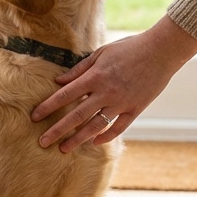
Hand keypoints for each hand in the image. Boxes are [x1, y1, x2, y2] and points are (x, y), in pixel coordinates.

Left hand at [31, 17, 196, 151]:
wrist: (161, 51)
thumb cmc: (129, 48)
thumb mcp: (101, 53)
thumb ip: (79, 69)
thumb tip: (59, 81)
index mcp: (95, 77)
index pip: (65, 95)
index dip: (48, 107)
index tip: (34, 117)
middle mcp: (106, 92)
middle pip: (77, 115)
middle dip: (58, 130)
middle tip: (42, 142)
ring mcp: (121, 102)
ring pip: (96, 126)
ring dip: (78, 139)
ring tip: (64, 148)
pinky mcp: (136, 108)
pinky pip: (119, 127)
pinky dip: (106, 136)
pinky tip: (95, 142)